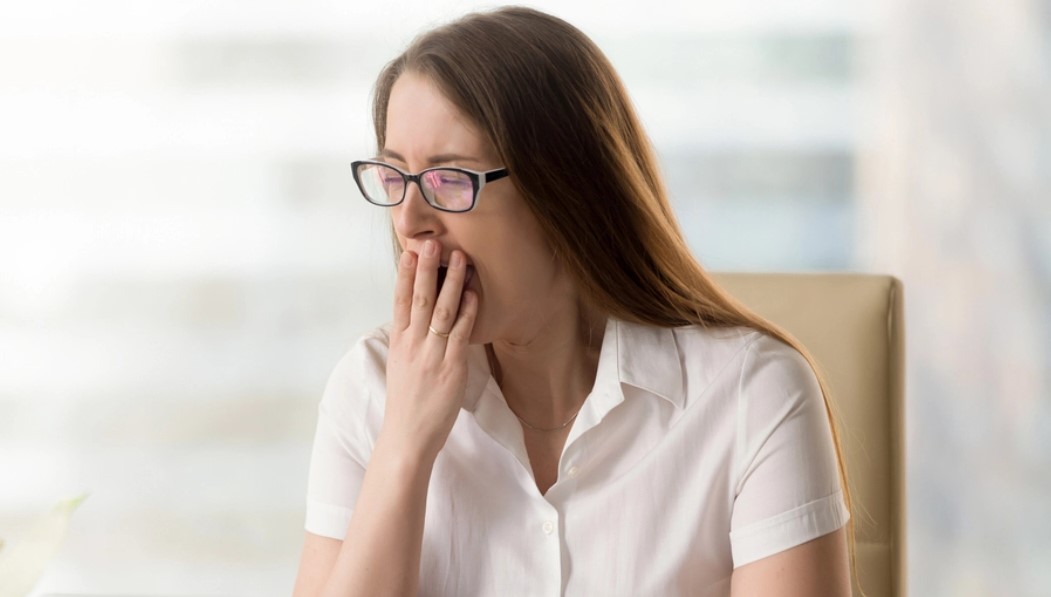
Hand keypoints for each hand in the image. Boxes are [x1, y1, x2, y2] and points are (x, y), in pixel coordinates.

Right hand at [381, 239, 477, 461]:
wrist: (408, 437)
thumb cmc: (406, 404)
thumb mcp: (399, 367)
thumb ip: (408, 341)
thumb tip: (415, 320)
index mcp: (399, 343)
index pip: (400, 301)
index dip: (406, 274)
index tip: (410, 250)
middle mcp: (413, 345)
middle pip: (420, 299)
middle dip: (428, 268)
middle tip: (434, 242)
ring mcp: (432, 355)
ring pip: (442, 310)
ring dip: (452, 281)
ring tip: (460, 258)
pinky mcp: (451, 368)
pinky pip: (460, 333)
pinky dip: (467, 311)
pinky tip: (473, 293)